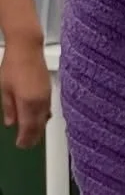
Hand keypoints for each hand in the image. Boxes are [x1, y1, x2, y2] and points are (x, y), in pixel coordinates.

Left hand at [2, 34, 50, 149]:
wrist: (27, 49)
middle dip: (33, 137)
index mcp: (27, 103)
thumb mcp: (4, 88)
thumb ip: (9, 108)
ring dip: (38, 129)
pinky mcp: (49, 91)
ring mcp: (47, 97)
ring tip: (33, 136)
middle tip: (27, 145)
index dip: (24, 139)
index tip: (20, 145)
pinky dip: (43, 118)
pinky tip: (39, 119)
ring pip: (44, 119)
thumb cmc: (13, 65)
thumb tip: (10, 122)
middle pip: (39, 126)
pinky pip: (47, 110)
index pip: (28, 127)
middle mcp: (40, 102)